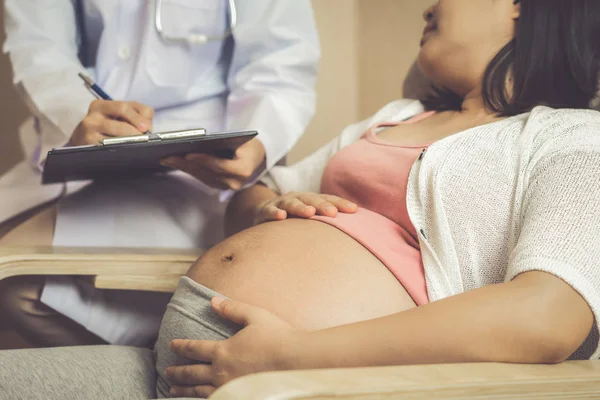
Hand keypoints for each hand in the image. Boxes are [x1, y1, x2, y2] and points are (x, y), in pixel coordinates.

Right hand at [71, 100, 153, 145]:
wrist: (81, 139)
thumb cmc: (107, 125)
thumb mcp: (120, 113)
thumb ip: (138, 111)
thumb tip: (147, 125)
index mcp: (100, 106)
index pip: (123, 107)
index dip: (138, 118)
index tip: (147, 128)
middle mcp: (92, 118)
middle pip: (121, 124)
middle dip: (137, 132)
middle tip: (145, 139)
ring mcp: (89, 134)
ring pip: (116, 138)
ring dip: (131, 142)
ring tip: (138, 145)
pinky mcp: (89, 147)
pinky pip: (110, 149)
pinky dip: (122, 151)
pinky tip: (127, 152)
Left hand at [160, 138, 265, 190]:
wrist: (256, 158)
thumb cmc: (248, 145)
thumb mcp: (241, 141)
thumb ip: (224, 144)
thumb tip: (199, 142)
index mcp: (242, 171)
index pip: (219, 166)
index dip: (203, 160)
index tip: (187, 155)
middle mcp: (234, 182)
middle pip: (206, 172)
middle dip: (186, 164)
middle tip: (168, 156)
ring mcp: (225, 186)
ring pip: (200, 176)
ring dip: (182, 167)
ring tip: (167, 158)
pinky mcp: (217, 185)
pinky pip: (200, 177)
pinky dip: (188, 169)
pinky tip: (175, 163)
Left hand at [165, 298, 302, 397]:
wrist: (297, 362)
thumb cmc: (277, 337)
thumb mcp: (254, 316)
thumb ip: (231, 309)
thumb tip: (212, 301)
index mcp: (223, 351)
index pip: (194, 348)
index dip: (181, 346)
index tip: (171, 345)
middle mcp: (221, 372)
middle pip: (192, 373)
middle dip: (177, 371)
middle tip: (167, 371)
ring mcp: (229, 388)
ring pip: (199, 391)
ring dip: (184, 389)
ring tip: (172, 389)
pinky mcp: (240, 397)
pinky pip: (214, 399)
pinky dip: (200, 399)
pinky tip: (200, 398)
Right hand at [254, 192, 357, 224]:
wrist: (263, 211)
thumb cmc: (293, 218)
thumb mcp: (310, 217)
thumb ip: (327, 221)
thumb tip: (356, 229)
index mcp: (311, 199)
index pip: (327, 200)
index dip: (340, 204)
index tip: (354, 210)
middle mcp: (297, 198)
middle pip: (312, 200)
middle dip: (323, 205)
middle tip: (333, 213)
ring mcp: (281, 203)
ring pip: (292, 203)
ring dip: (301, 207)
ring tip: (310, 213)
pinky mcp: (265, 211)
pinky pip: (270, 211)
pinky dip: (275, 213)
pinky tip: (281, 217)